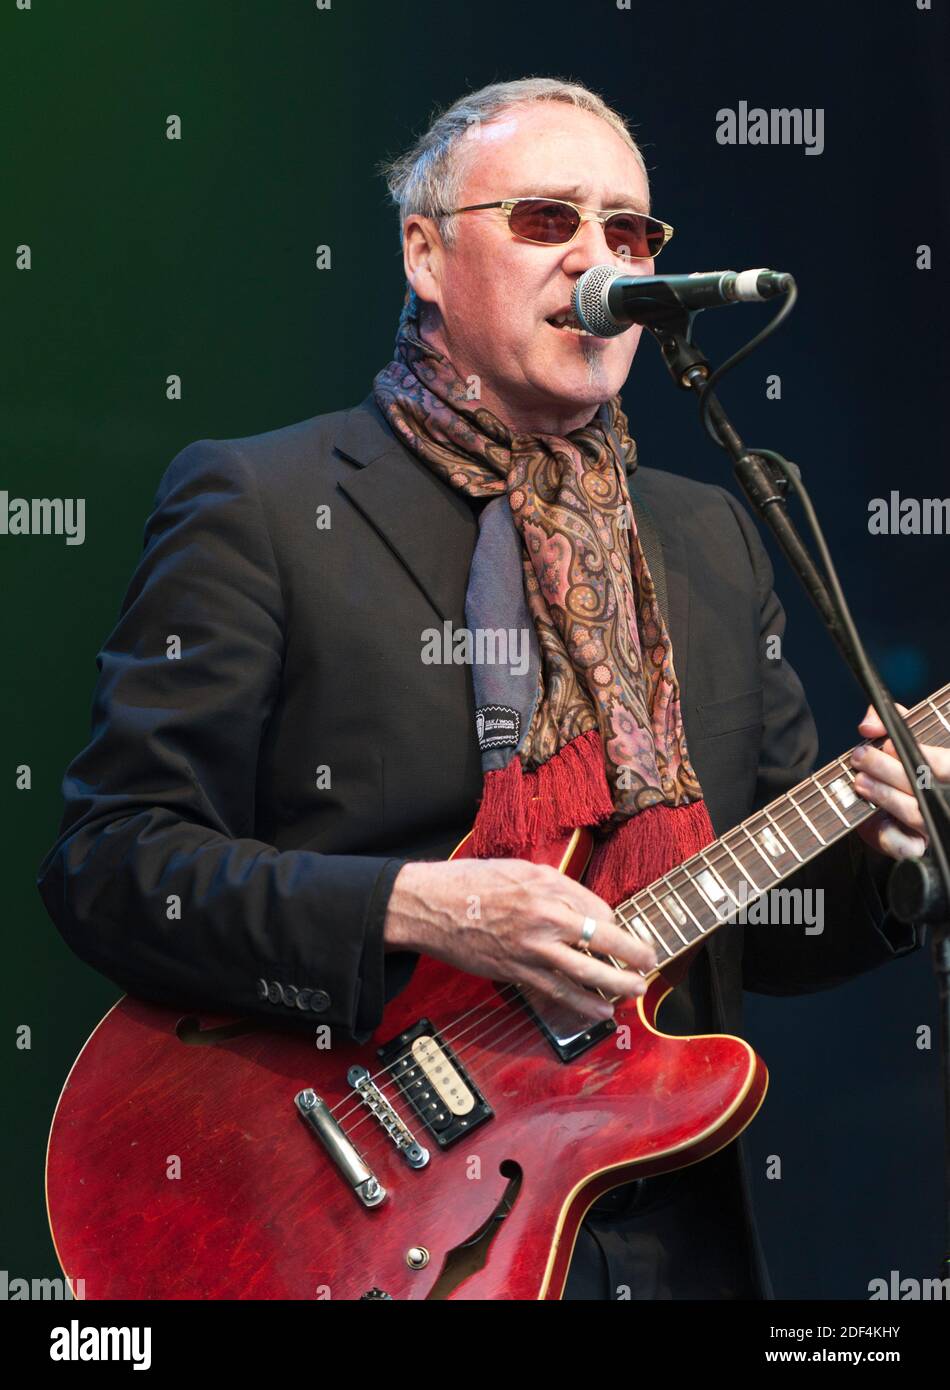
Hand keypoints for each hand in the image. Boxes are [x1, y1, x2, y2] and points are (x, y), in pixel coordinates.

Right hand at [383, 857, 657, 1020]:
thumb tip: (586, 909)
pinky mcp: (516, 973)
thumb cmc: (472, 882)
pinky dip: (583, 1004)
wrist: (430, 906)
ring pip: (586, 974)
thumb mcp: (520, 868)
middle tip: (652, 963)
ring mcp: (532, 950)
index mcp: (549, 889)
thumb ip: (556, 887)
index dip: (614, 924)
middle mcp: (546, 919)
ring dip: (617, 985)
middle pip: (605, 942)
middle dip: (635, 956)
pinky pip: (558, 992)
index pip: (600, 911)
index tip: (619, 930)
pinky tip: (601, 1011)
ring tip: (636, 991)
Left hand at [853, 703, 947, 859]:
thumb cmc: (902, 768)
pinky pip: (907, 847)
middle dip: (888, 770)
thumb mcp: (900, 739)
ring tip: (860, 780)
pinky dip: (888, 834)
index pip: (944, 763)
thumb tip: (868, 725)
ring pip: (914, 813)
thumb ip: (887, 724)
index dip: (914, 753)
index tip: (885, 745)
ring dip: (883, 795)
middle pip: (924, 787)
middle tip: (860, 757)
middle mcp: (945, 800)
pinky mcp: (919, 847)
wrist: (894, 810)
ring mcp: (935, 825)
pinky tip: (873, 820)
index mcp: (948, 773)